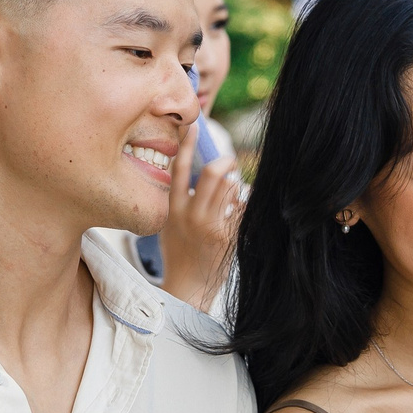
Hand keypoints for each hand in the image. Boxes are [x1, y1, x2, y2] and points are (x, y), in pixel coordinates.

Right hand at [156, 133, 241, 312]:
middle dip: (226, 162)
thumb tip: (193, 167)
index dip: (187, 144)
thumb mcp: (169, 223)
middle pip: (215, 172)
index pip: (179, 168)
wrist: (188, 287)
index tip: (193, 126)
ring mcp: (212, 227)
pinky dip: (243, 206)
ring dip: (235, 186)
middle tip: (229, 164)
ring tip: (230, 198)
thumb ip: (179, 198)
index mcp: (173, 208)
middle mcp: (192, 215)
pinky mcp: (229, 238)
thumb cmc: (179, 251)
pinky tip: (237, 215)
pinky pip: (244, 208)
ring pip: (233, 187)